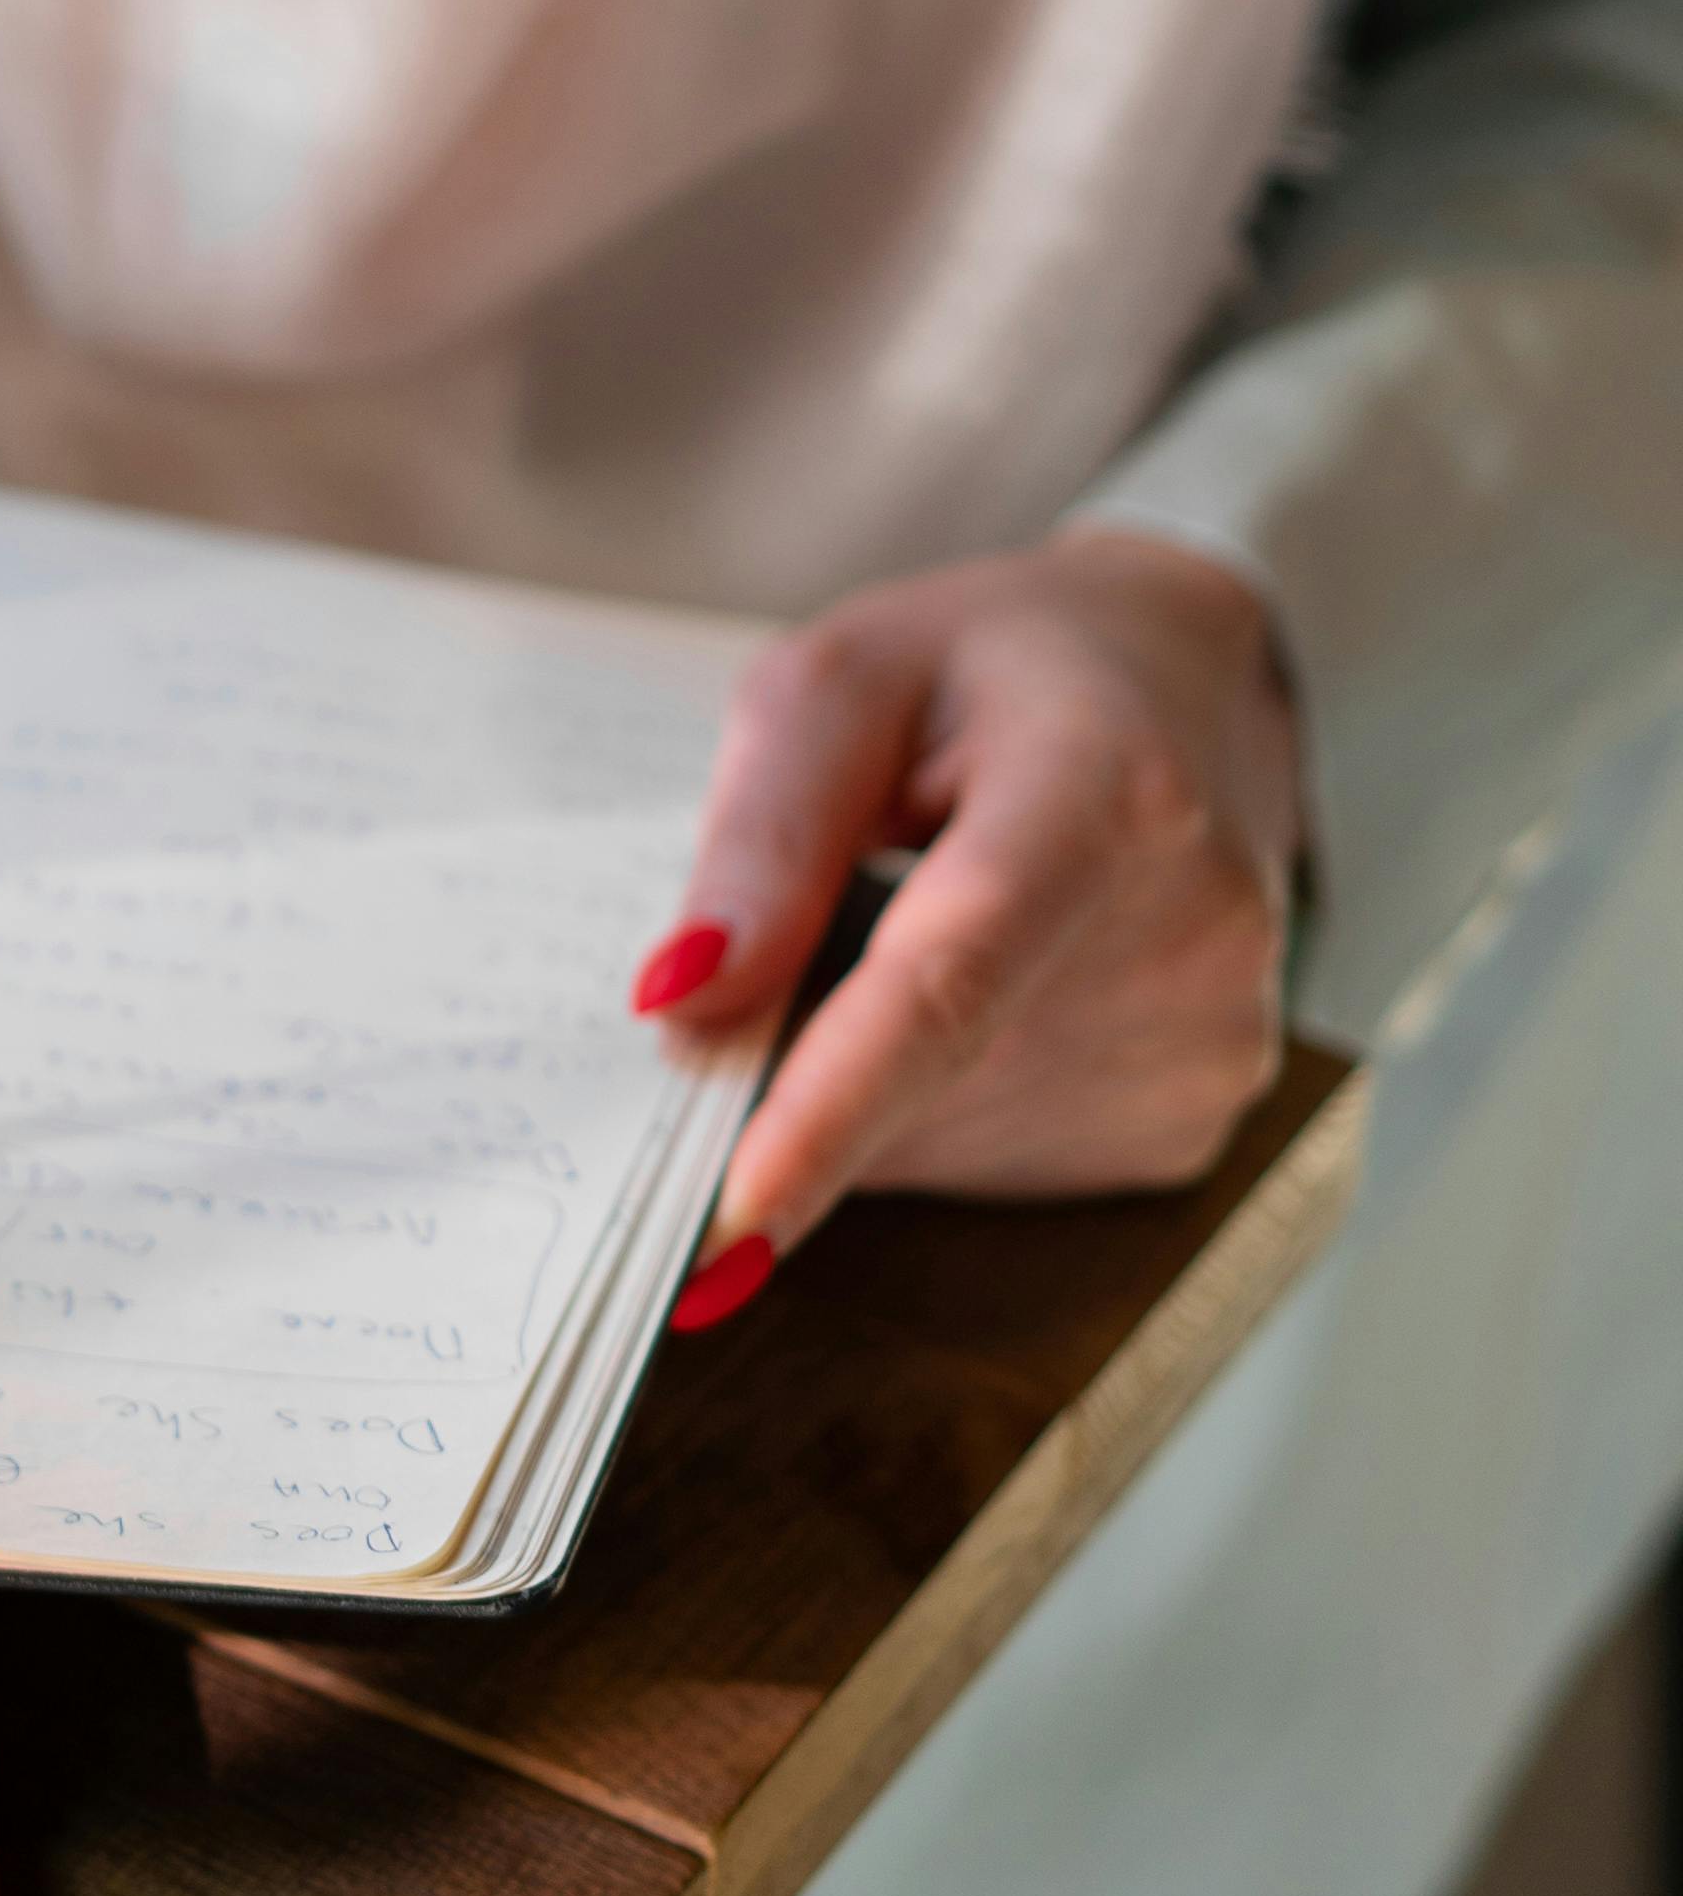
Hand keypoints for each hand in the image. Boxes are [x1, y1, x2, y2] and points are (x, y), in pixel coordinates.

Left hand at [636, 529, 1300, 1315]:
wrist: (1187, 692)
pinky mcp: (1200, 1116)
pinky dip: (933, 1104)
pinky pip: (997, 1160)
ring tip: (910, 922)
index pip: (951, 982)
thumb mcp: (840, 685)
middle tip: (769, 959)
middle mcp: (1191, 935)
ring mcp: (1212, 1043)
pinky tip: (975, 992)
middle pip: (927, 1075)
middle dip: (796, 1062)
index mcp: (1105, 793)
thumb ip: (760, 838)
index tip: (730, 1223)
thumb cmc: (992, 671)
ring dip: (867, 1080)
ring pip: (946, 1140)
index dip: (834, 1110)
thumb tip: (683, 1010)